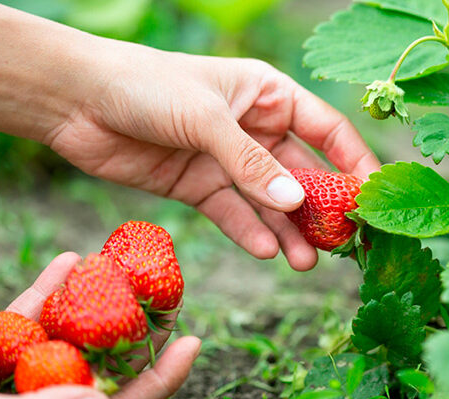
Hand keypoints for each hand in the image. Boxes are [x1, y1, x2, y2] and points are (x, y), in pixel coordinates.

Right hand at [0, 252, 200, 398]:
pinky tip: (67, 261)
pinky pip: (24, 321)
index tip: (194, 342)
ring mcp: (10, 379)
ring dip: (94, 303)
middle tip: (167, 291)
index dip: (158, 381)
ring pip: (66, 339)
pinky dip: (45, 292)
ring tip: (122, 267)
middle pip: (100, 368)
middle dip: (134, 331)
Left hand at [47, 49, 380, 270]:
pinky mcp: (198, 186)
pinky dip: (250, 232)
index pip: (326, 130)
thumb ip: (250, 162)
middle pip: (301, 173)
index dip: (352, 162)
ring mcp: (226, 160)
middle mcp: (254, 128)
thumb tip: (294, 203)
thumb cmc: (147, 86)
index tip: (370, 197)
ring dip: (288, 230)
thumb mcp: (206, 118)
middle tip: (340, 244)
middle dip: (319, 208)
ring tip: (305, 262)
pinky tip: (268, 251)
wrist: (78, 101)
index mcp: (267, 94)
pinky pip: (232, 213)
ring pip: (268, 200)